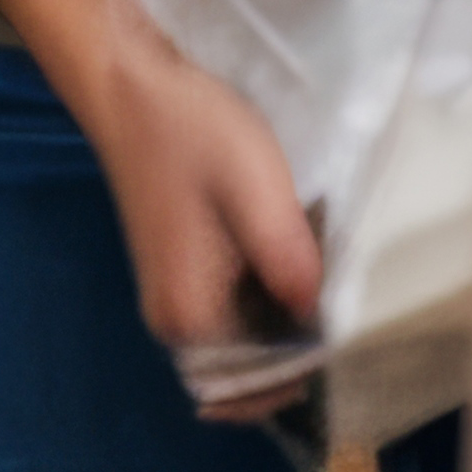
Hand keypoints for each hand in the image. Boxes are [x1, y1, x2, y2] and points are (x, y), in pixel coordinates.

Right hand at [54, 5, 325, 403]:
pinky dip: (269, 303)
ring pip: (247, 344)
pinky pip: (236, 316)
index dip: (307, 369)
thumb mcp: (256, 190)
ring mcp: (175, 299)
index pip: (260, 387)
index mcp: (190, 316)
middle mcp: (175, 324)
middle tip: (337, 305)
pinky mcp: (181, 274)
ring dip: (285, 326)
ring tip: (317, 279)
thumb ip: (290, 264)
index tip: (341, 333)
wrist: (130, 84)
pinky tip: (290, 259)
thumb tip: (321, 320)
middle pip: (252, 374)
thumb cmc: (190, 132)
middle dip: (297, 351)